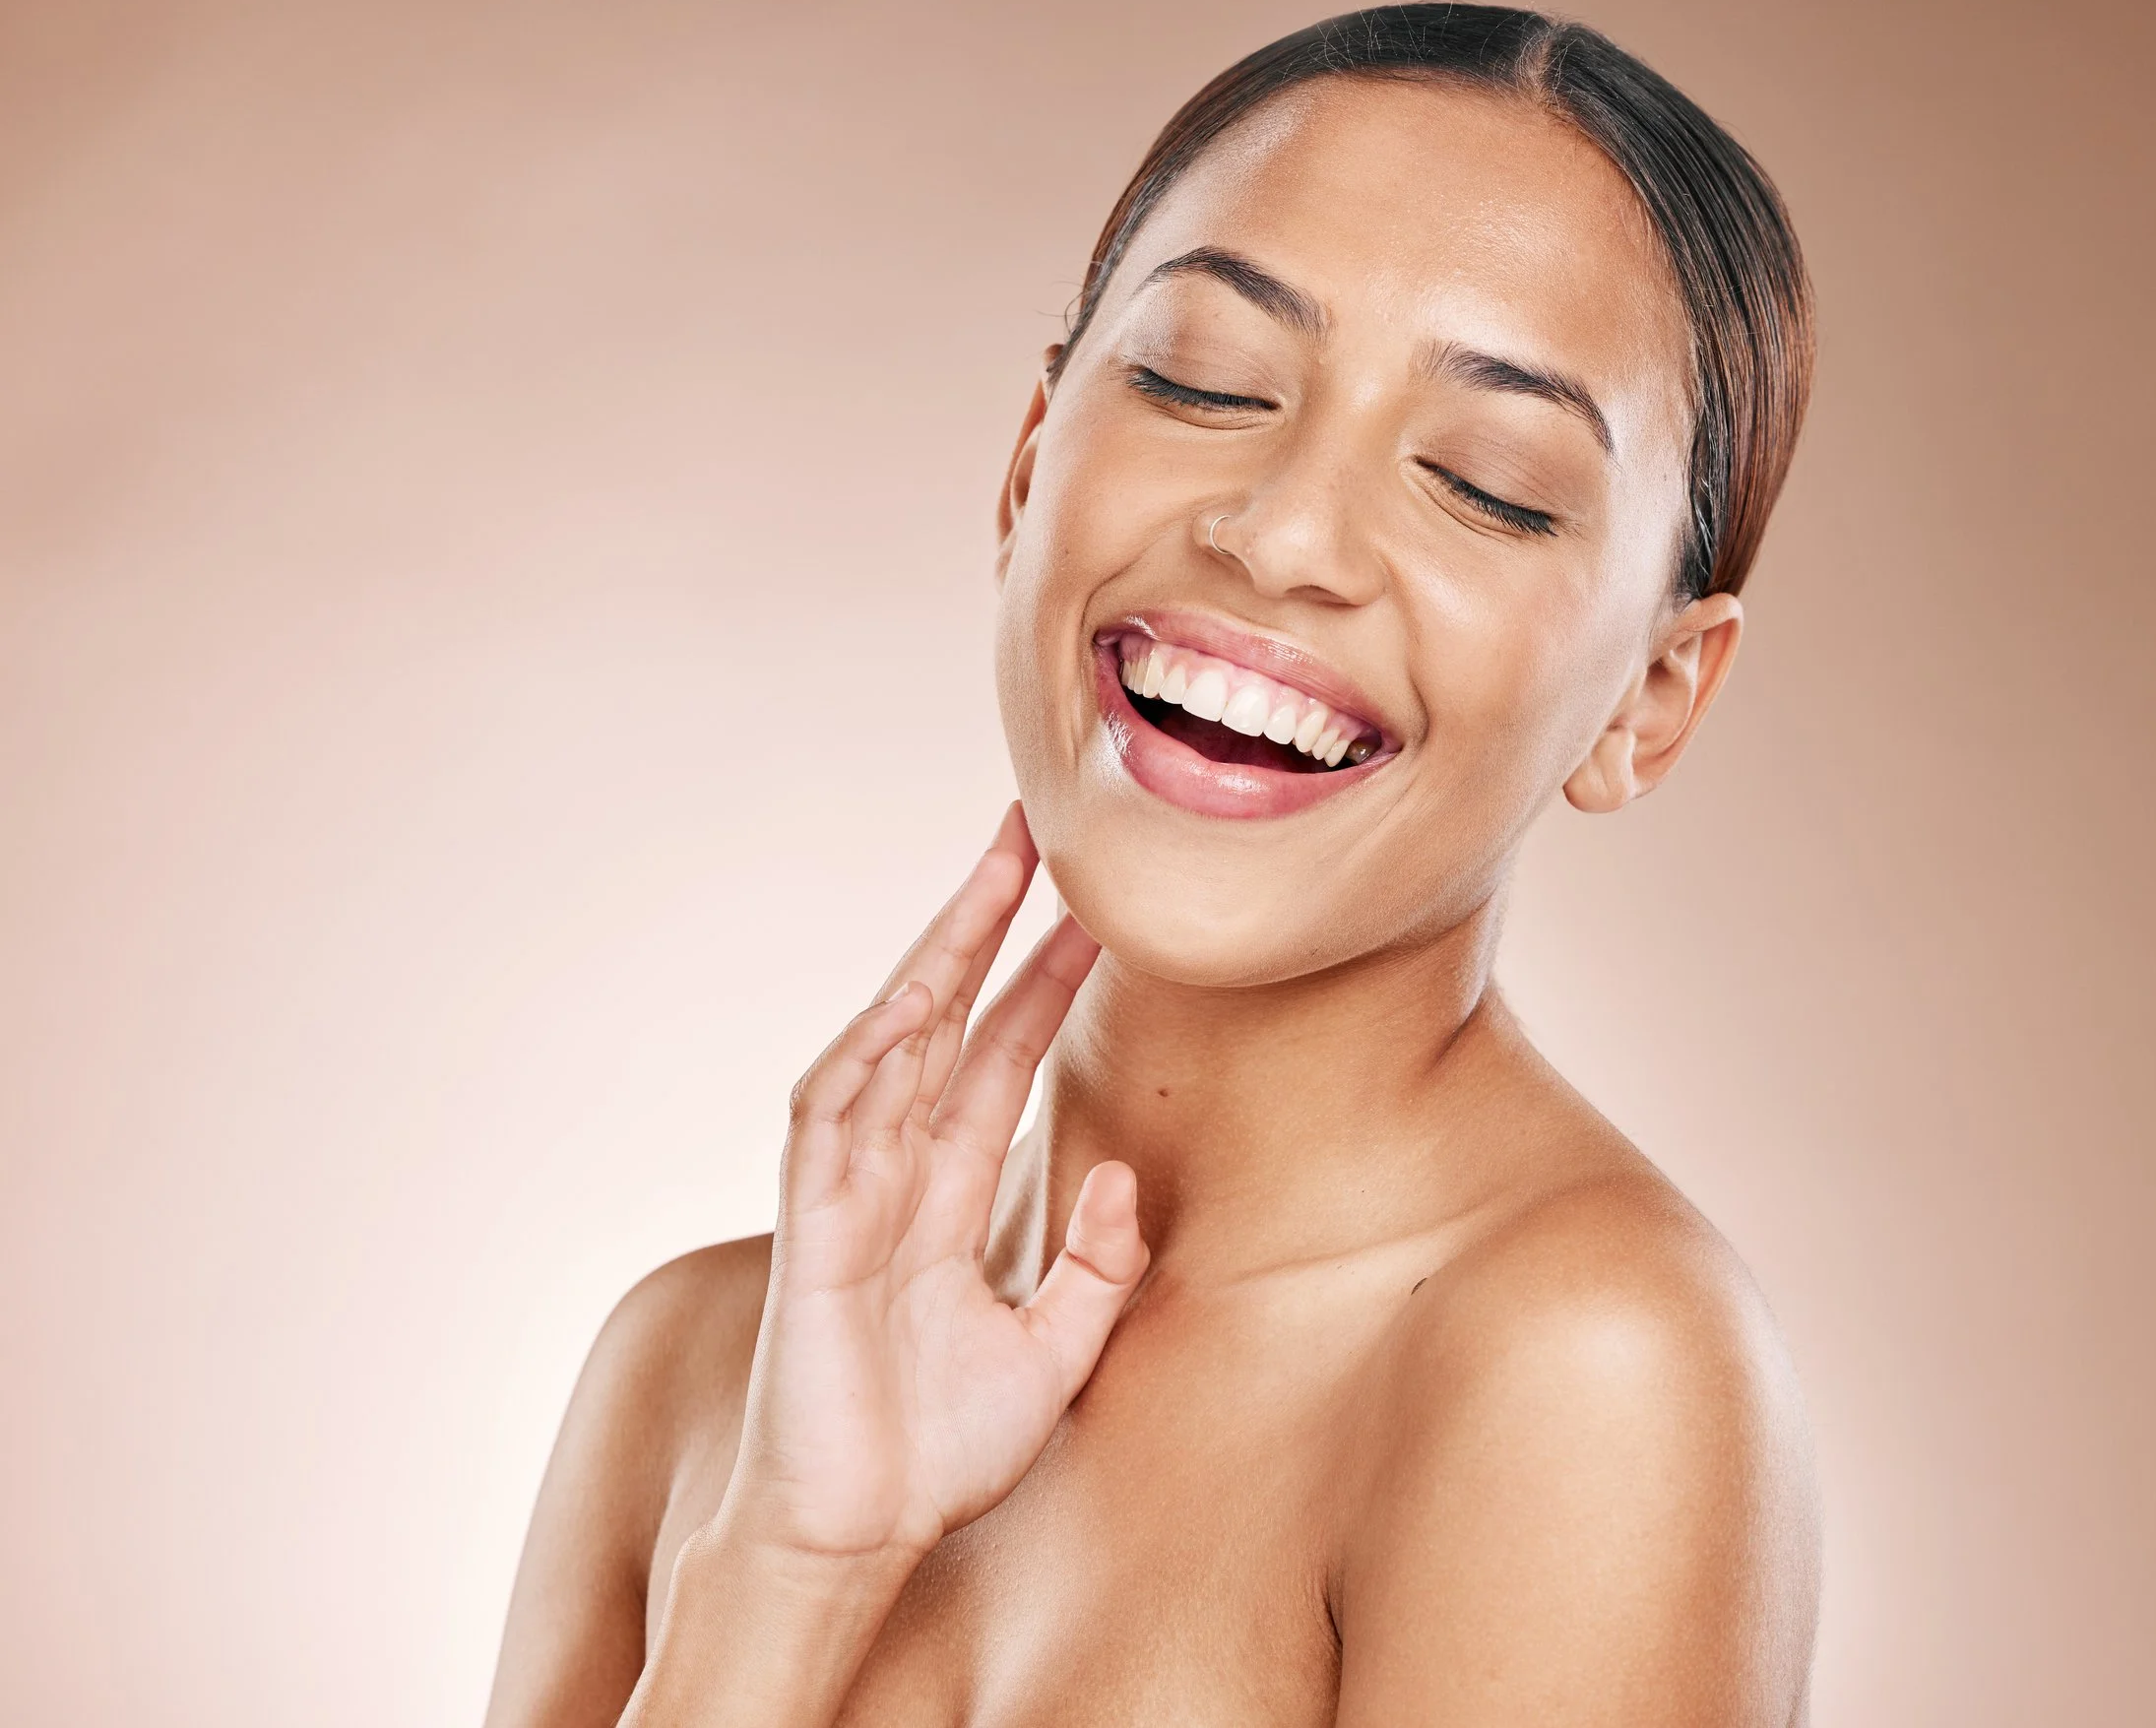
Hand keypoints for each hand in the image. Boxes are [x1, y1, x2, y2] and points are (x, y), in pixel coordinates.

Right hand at [710, 805, 1146, 1567]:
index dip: (1040, 982)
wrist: (860, 1539)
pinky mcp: (813, 1235)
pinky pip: (829, 1124)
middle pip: (944, 1024)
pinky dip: (864, 1058)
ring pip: (890, 1047)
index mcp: (946, 1197)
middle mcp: (895, 1177)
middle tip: (1031, 833)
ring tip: (989, 880)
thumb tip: (1124, 1175)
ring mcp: (848, 1197)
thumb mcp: (1057, 1352)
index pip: (999, 1059)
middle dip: (984, 927)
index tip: (1091, 913)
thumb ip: (1098, 1267)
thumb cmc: (939, 1452)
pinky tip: (907, 1001)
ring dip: (934, 961)